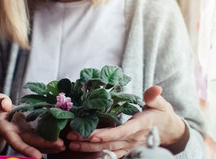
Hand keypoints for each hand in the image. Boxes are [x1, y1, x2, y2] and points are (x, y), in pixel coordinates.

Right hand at [0, 93, 64, 157]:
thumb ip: (0, 102)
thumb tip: (6, 104)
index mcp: (5, 129)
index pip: (15, 142)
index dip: (26, 149)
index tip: (37, 156)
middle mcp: (15, 135)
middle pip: (30, 143)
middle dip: (45, 146)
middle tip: (61, 146)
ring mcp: (23, 134)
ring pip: (37, 143)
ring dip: (50, 146)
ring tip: (63, 147)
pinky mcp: (29, 131)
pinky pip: (39, 137)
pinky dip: (49, 140)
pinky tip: (60, 142)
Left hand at [65, 86, 186, 157]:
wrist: (170, 132)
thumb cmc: (162, 115)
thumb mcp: (161, 104)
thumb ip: (154, 98)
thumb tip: (154, 89)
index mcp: (140, 126)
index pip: (122, 132)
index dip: (107, 135)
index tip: (92, 136)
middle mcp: (133, 139)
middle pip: (109, 143)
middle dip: (89, 142)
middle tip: (71, 139)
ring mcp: (130, 146)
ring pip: (108, 150)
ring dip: (89, 148)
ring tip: (72, 145)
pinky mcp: (127, 149)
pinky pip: (112, 154)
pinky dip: (99, 154)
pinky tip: (84, 152)